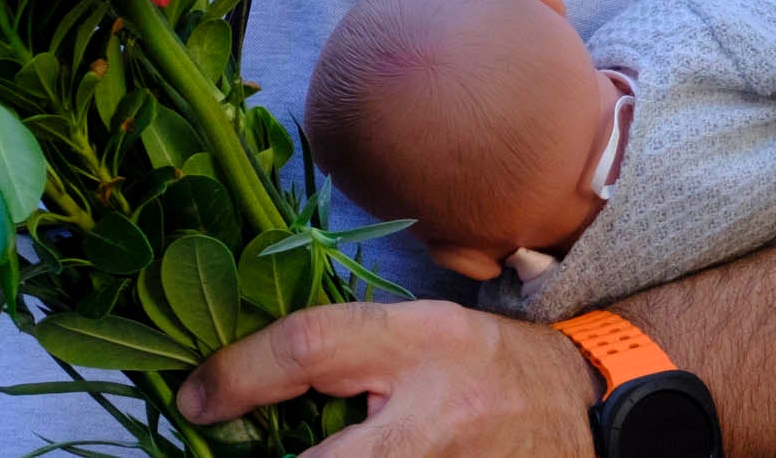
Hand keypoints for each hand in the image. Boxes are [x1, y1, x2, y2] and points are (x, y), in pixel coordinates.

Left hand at [181, 301, 598, 454]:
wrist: (583, 415)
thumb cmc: (488, 366)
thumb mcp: (419, 331)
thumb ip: (342, 347)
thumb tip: (245, 375)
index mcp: (420, 344)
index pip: (306, 349)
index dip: (236, 374)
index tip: (192, 400)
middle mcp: (428, 418)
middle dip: (267, 456)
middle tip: (235, 448)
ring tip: (294, 445)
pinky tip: (339, 454)